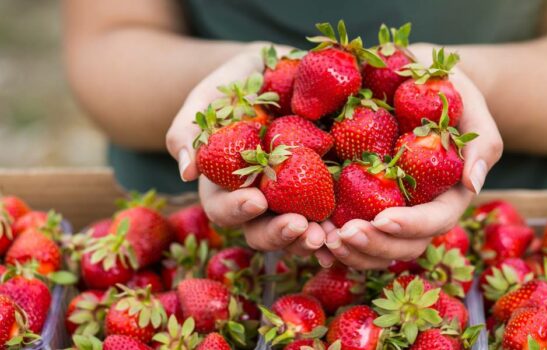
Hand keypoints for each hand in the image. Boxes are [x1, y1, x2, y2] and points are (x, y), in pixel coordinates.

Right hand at [166, 43, 327, 258]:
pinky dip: (339, 225)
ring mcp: (293, 197)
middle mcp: (260, 199)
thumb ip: (189, 131)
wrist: (278, 70)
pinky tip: (349, 228)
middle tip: (299, 226)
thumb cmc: (234, 85)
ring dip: (310, 239)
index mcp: (225, 185)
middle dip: (280, 233)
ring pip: (298, 231)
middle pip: (262, 231)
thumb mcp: (207, 98)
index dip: (238, 210)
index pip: (224, 209)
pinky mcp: (325, 187)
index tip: (256, 200)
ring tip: (326, 237)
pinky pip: (331, 212)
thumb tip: (186, 172)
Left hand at [323, 43, 502, 269]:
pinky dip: (330, 241)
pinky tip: (309, 235)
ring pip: (375, 250)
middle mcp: (417, 210)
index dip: (411, 225)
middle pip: (402, 246)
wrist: (411, 77)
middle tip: (341, 236)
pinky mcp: (360, 201)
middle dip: (373, 246)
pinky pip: (349, 233)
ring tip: (321, 238)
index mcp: (447, 194)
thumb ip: (482, 142)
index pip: (435, 220)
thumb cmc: (446, 90)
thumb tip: (474, 183)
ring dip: (349, 252)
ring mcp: (388, 209)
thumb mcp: (469, 105)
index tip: (382, 219)